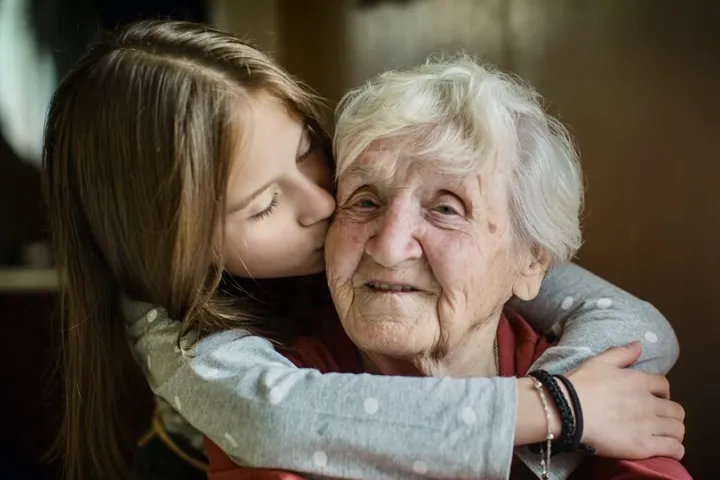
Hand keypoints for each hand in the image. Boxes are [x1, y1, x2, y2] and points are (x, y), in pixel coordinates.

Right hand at [567, 341, 685, 459]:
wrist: (567, 410)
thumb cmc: (580, 384)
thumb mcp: (598, 362)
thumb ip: (621, 353)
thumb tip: (639, 344)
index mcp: (639, 381)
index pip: (664, 385)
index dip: (662, 392)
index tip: (655, 398)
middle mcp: (649, 402)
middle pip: (676, 410)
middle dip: (671, 414)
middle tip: (659, 419)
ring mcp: (648, 425)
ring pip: (678, 429)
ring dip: (674, 431)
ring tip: (664, 435)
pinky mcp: (644, 446)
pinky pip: (673, 449)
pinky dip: (675, 449)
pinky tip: (668, 450)